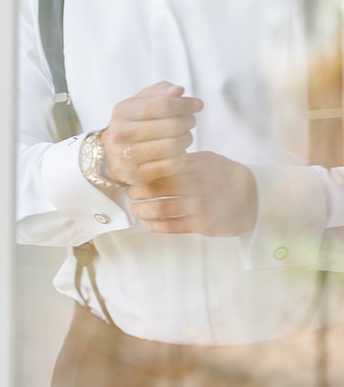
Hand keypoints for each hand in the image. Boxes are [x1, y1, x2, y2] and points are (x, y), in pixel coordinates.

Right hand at [102, 82, 202, 186]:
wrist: (114, 155)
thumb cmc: (135, 123)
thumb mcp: (143, 102)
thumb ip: (162, 91)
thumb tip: (178, 91)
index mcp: (122, 111)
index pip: (163, 105)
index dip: (185, 104)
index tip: (197, 105)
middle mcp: (120, 133)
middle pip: (171, 126)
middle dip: (188, 121)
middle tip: (191, 121)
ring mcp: (127, 156)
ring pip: (172, 146)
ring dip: (187, 139)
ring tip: (187, 135)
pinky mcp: (136, 175)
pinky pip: (170, 166)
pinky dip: (181, 158)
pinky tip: (180, 152)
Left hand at [128, 151, 256, 237]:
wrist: (255, 198)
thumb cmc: (224, 177)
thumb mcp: (209, 160)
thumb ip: (184, 161)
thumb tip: (149, 164)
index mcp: (200, 164)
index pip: (164, 167)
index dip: (144, 173)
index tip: (133, 175)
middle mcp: (201, 183)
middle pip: (160, 187)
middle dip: (139, 192)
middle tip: (130, 193)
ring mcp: (204, 205)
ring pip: (163, 208)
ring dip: (143, 210)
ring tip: (135, 209)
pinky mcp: (205, 225)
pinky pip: (173, 226)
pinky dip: (155, 225)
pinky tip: (146, 223)